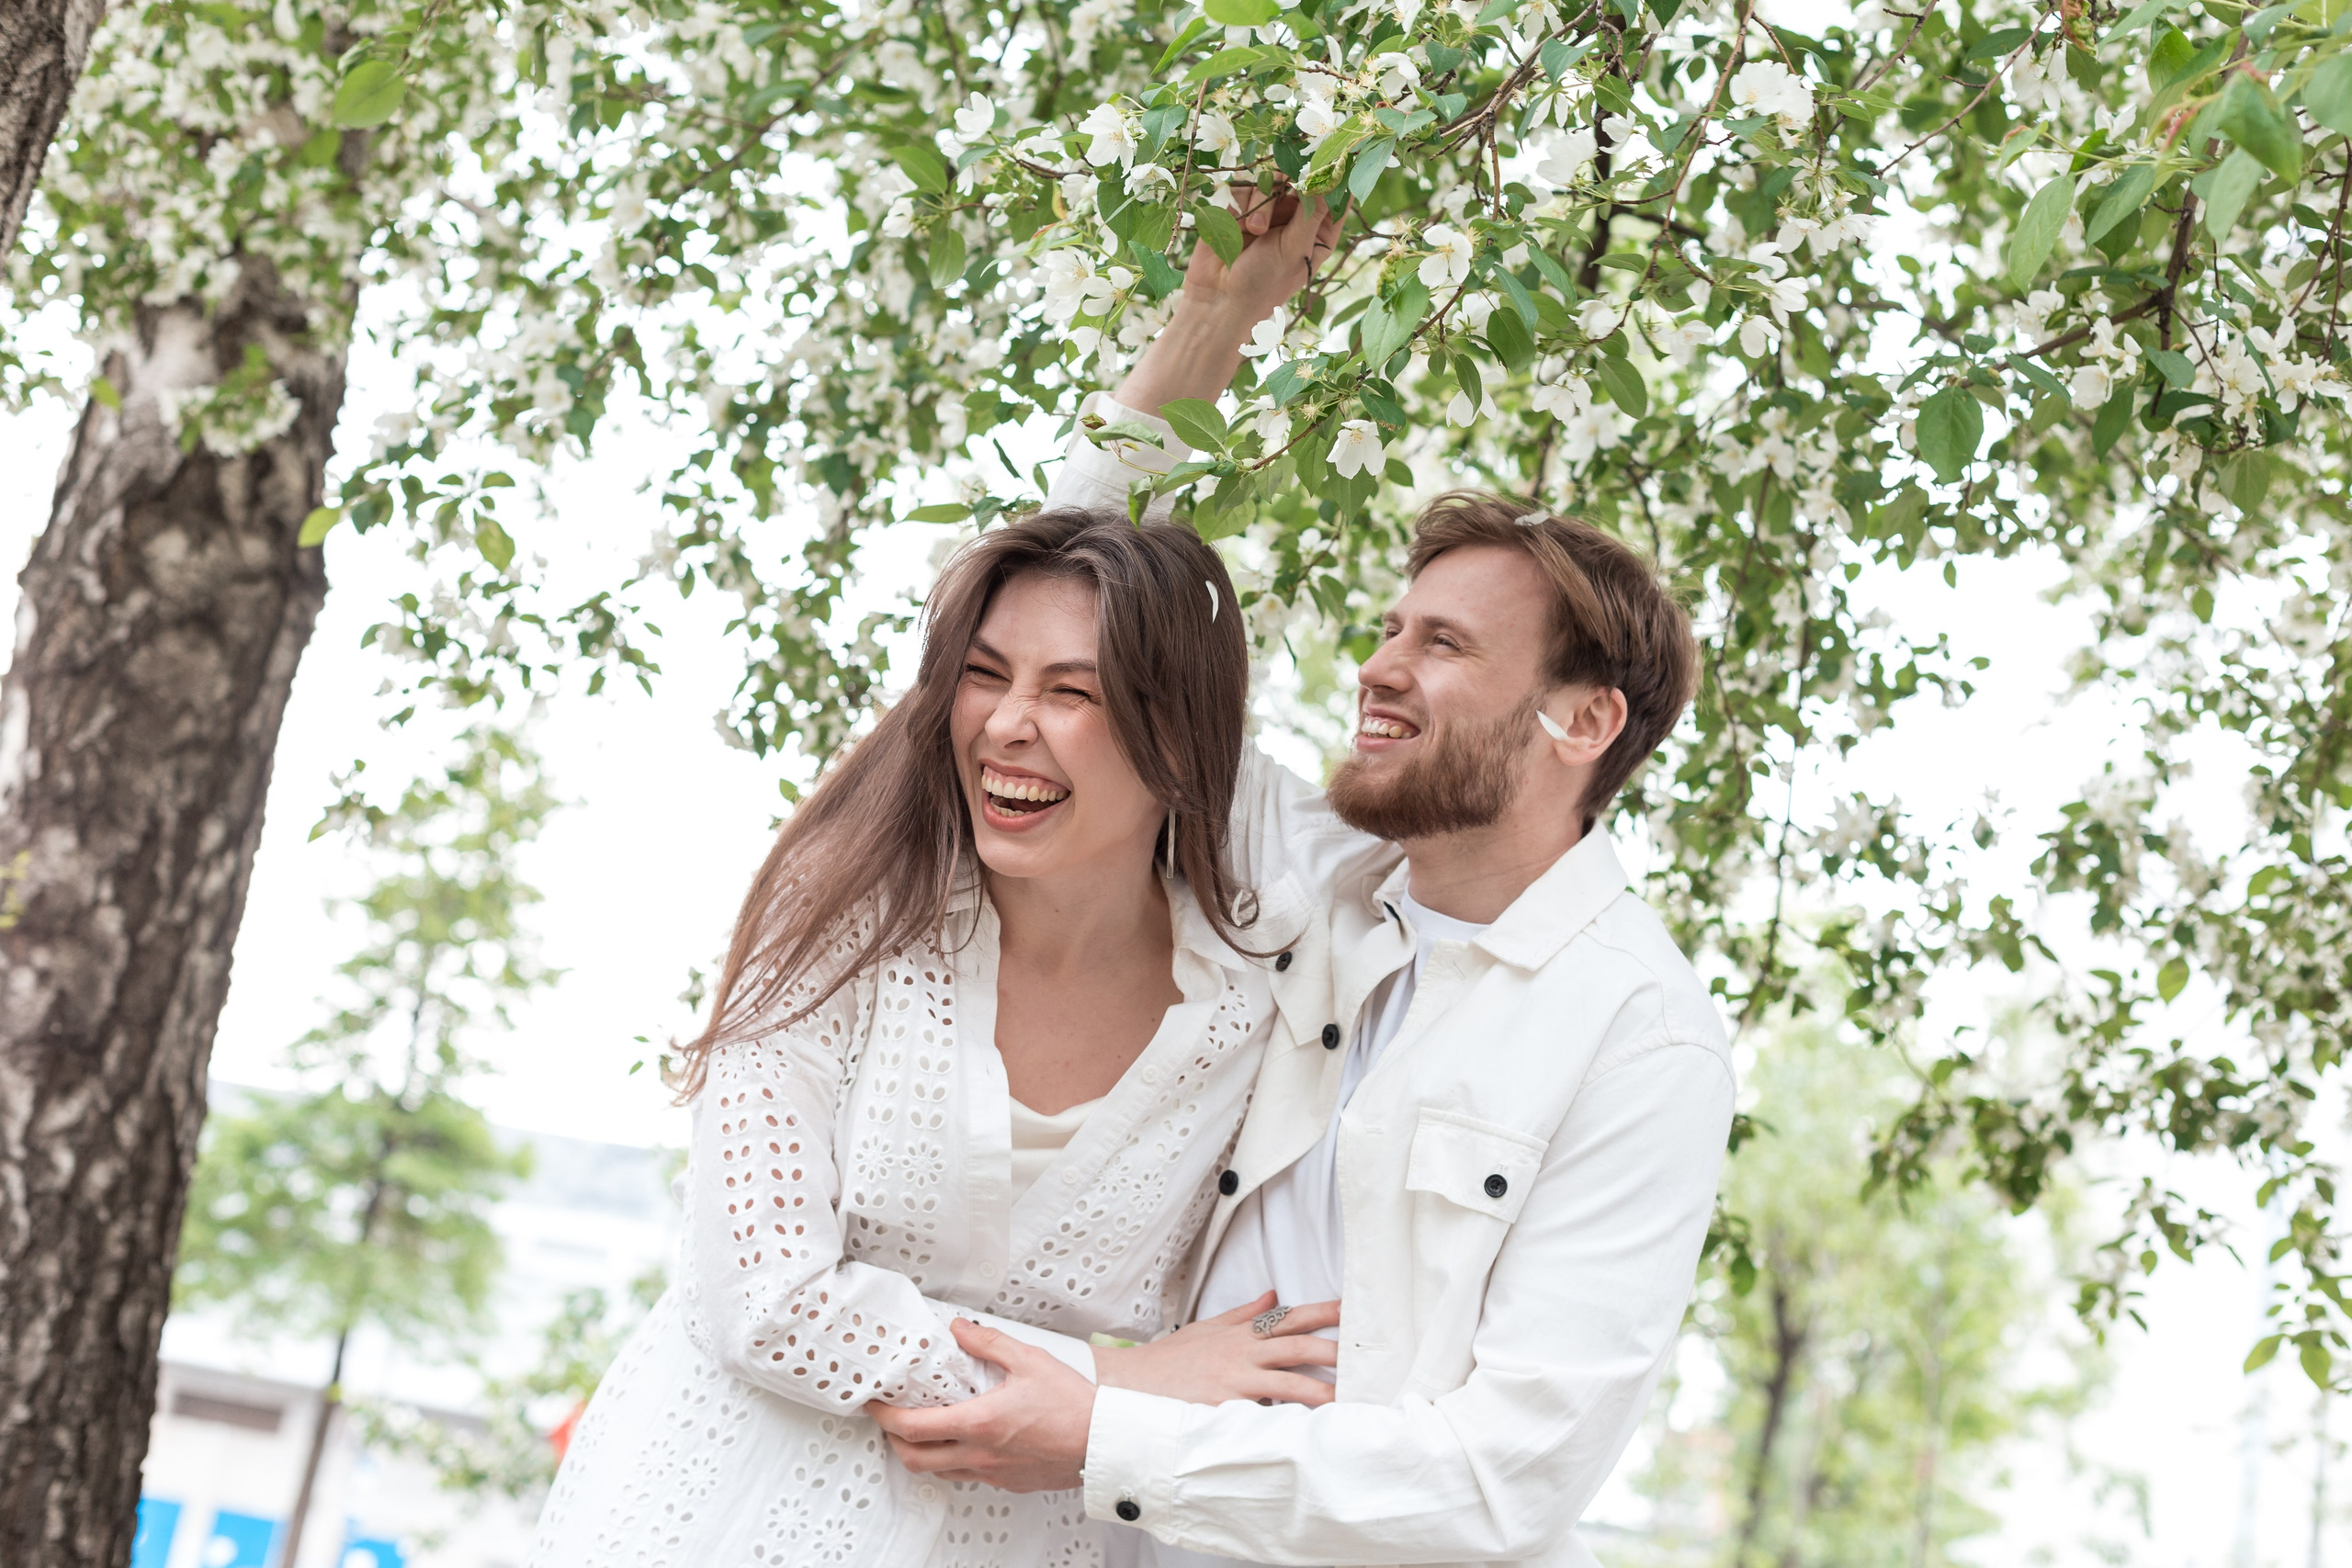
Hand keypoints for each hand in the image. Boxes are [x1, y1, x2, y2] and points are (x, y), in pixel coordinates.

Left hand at [868, 1319, 1093, 1492]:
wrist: (1102, 1443)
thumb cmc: (1072, 1406)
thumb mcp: (1029, 1360)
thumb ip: (990, 1342)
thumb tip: (962, 1329)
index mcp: (978, 1423)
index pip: (912, 1427)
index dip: (884, 1416)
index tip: (874, 1404)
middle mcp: (979, 1454)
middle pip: (914, 1459)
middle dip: (893, 1440)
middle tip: (890, 1420)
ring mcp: (992, 1472)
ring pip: (939, 1471)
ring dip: (922, 1453)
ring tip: (924, 1429)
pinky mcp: (1007, 1481)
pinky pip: (967, 1475)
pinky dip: (952, 1461)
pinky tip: (964, 1442)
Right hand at [1093, 1291, 1339, 1407]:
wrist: (1132, 1384)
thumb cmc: (1170, 1361)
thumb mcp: (1208, 1328)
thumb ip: (1245, 1313)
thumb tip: (1274, 1294)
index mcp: (1241, 1333)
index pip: (1289, 1317)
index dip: (1322, 1313)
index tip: (1350, 1311)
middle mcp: (1242, 1353)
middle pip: (1298, 1347)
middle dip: (1334, 1352)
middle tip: (1364, 1359)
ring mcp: (1236, 1382)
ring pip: (1290, 1383)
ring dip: (1322, 1391)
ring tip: (1349, 1399)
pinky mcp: (1226, 1408)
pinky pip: (1264, 1414)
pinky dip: (1287, 1421)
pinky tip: (1310, 1429)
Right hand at [1108, 186, 1344, 417]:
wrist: (1216, 299)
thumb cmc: (1263, 284)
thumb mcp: (1295, 249)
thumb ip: (1312, 211)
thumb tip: (1331, 178)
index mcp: (1318, 232)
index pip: (1336, 196)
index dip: (1336, 177)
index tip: (1330, 166)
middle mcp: (1295, 216)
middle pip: (1303, 177)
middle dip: (1294, 182)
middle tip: (1291, 185)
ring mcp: (1267, 210)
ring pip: (1272, 179)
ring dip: (1264, 201)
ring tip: (1255, 229)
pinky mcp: (1239, 206)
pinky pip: (1245, 186)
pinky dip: (1243, 203)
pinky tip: (1241, 227)